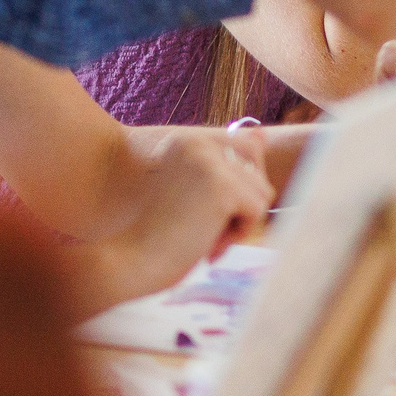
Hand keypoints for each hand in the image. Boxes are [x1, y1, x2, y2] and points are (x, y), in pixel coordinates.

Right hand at [110, 130, 274, 301]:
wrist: (132, 261)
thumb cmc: (160, 236)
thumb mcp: (195, 194)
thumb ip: (227, 166)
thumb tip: (263, 134)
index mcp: (187, 141)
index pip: (248, 152)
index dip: (240, 188)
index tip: (204, 211)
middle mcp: (198, 142)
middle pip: (258, 173)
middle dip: (239, 208)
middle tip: (200, 228)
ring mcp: (209, 162)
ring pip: (263, 192)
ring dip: (239, 222)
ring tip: (203, 235)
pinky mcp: (221, 186)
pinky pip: (258, 210)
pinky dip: (239, 234)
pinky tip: (207, 242)